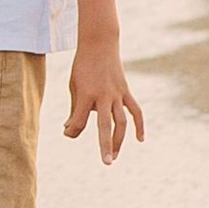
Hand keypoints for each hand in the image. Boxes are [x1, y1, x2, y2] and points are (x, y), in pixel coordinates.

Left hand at [64, 38, 144, 162]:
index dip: (72, 129)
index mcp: (85, 93)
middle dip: (105, 145)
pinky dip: (139, 125)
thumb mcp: (73, 85)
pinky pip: (136, 111)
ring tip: (114, 156)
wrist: (99, 45)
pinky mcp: (126, 92)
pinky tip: (140, 139)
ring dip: (119, 140)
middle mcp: (102, 95)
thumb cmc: (82, 66)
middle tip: (107, 162)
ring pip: (121, 122)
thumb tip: (69, 129)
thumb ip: (74, 108)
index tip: (68, 131)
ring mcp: (117, 94)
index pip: (78, 119)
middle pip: (104, 125)